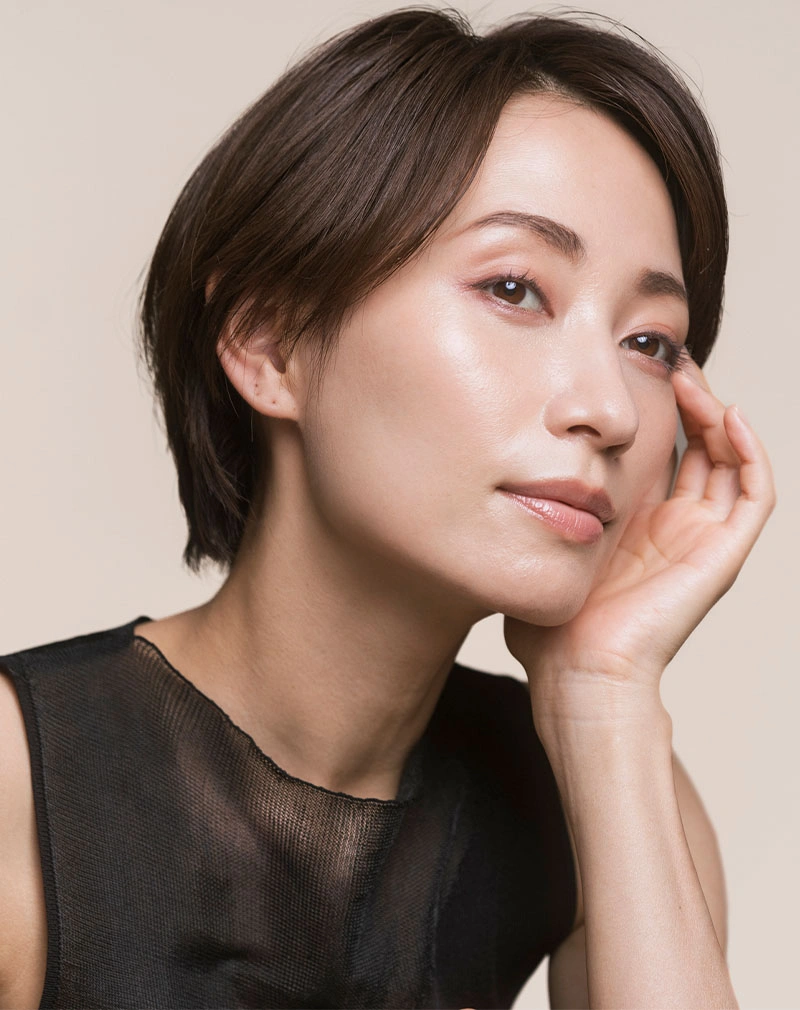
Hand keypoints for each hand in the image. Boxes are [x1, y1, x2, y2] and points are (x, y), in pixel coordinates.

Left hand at [504, 358, 774, 720]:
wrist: (574, 673)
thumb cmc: (550, 626)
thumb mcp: (540, 550)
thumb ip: (533, 515)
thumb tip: (498, 476)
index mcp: (639, 527)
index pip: (665, 455)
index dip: (660, 411)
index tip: (635, 371)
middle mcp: (676, 530)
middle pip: (702, 449)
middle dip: (690, 400)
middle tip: (668, 360)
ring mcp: (702, 542)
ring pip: (731, 461)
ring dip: (718, 415)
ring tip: (689, 377)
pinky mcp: (722, 555)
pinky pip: (755, 494)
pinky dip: (752, 451)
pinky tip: (728, 414)